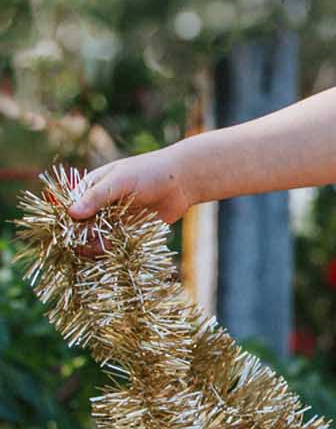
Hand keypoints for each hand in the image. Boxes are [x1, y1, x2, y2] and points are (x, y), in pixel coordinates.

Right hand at [64, 150, 196, 256]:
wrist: (182, 182)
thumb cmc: (149, 172)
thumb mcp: (120, 180)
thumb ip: (97, 196)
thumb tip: (71, 213)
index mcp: (91, 187)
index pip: (70, 206)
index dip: (64, 220)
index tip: (60, 234)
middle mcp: (99, 205)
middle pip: (80, 225)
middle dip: (77, 237)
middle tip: (77, 248)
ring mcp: (112, 219)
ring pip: (95, 237)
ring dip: (91, 247)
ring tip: (90, 253)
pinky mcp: (127, 231)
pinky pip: (113, 244)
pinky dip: (108, 251)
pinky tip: (105, 255)